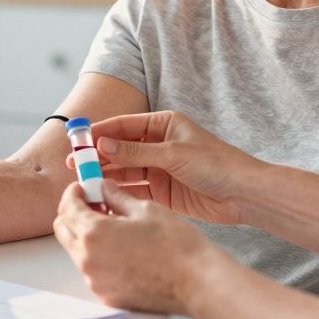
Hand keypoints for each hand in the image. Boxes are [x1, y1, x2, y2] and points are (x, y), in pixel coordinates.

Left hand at [53, 179, 218, 312]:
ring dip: (86, 235)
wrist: (198, 282)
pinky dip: (98, 256)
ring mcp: (96, 281)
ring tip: (114, 226)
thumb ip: (117, 196)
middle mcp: (89, 260)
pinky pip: (93, 270)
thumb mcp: (145, 208)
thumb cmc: (177, 246)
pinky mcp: (107, 295)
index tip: (82, 187)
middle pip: (63, 230)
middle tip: (94, 203)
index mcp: (94, 233)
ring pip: (77, 251)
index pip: (67, 207)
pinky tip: (122, 248)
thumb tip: (104, 187)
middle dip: (74, 213)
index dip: (73, 193)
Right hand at [71, 110, 264, 224]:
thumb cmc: (216, 164)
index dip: (100, 133)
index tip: (79, 141)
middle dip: (98, 156)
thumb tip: (104, 145)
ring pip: (124, 169)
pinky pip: (134, 188)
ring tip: (84, 181)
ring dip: (106, 174)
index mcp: (163, 124)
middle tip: (75, 164)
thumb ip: (136, 152)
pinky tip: (103, 194)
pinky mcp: (161, 190)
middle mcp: (158, 144)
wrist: (243, 194)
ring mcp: (159, 168)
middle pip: (120, 149)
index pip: (123, 126)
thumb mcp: (173, 154)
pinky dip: (119, 191)